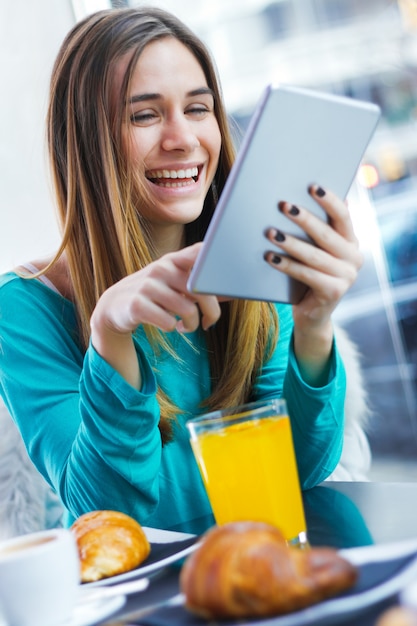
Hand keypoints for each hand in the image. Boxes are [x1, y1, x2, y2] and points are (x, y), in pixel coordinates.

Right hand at [92, 242, 219, 335]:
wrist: (115, 306)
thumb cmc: (155, 295)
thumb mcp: (176, 284)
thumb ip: (203, 286)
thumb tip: (235, 291)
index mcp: (174, 260)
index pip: (200, 251)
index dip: (217, 260)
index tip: (229, 276)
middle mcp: (162, 268)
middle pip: (202, 290)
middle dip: (211, 312)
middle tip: (208, 323)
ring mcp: (148, 285)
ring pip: (187, 310)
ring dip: (192, 324)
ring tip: (186, 326)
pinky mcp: (137, 305)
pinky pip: (168, 322)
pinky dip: (173, 328)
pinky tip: (170, 326)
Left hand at [264, 184, 362, 383]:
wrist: (311, 314)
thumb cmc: (308, 274)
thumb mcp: (315, 250)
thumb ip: (317, 227)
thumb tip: (305, 193)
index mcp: (351, 242)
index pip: (343, 216)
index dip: (329, 200)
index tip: (311, 186)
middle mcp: (354, 258)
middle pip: (326, 234)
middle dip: (303, 218)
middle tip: (282, 205)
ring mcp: (347, 277)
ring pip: (314, 255)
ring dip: (290, 242)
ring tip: (270, 232)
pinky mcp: (334, 293)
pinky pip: (306, 275)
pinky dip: (287, 265)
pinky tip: (271, 257)